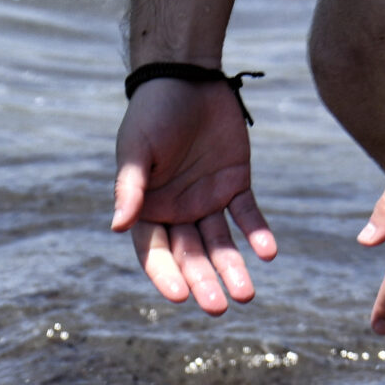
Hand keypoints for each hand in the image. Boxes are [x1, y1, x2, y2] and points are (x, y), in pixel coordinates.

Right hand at [110, 76, 275, 313]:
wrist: (188, 77)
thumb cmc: (153, 113)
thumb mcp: (137, 149)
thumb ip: (130, 188)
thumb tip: (116, 227)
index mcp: (146, 208)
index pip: (154, 251)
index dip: (165, 274)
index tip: (180, 296)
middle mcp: (176, 211)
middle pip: (190, 255)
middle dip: (204, 280)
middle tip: (220, 307)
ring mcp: (207, 200)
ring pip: (221, 243)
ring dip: (233, 268)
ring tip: (246, 294)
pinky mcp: (235, 184)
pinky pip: (247, 215)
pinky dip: (257, 233)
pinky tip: (268, 252)